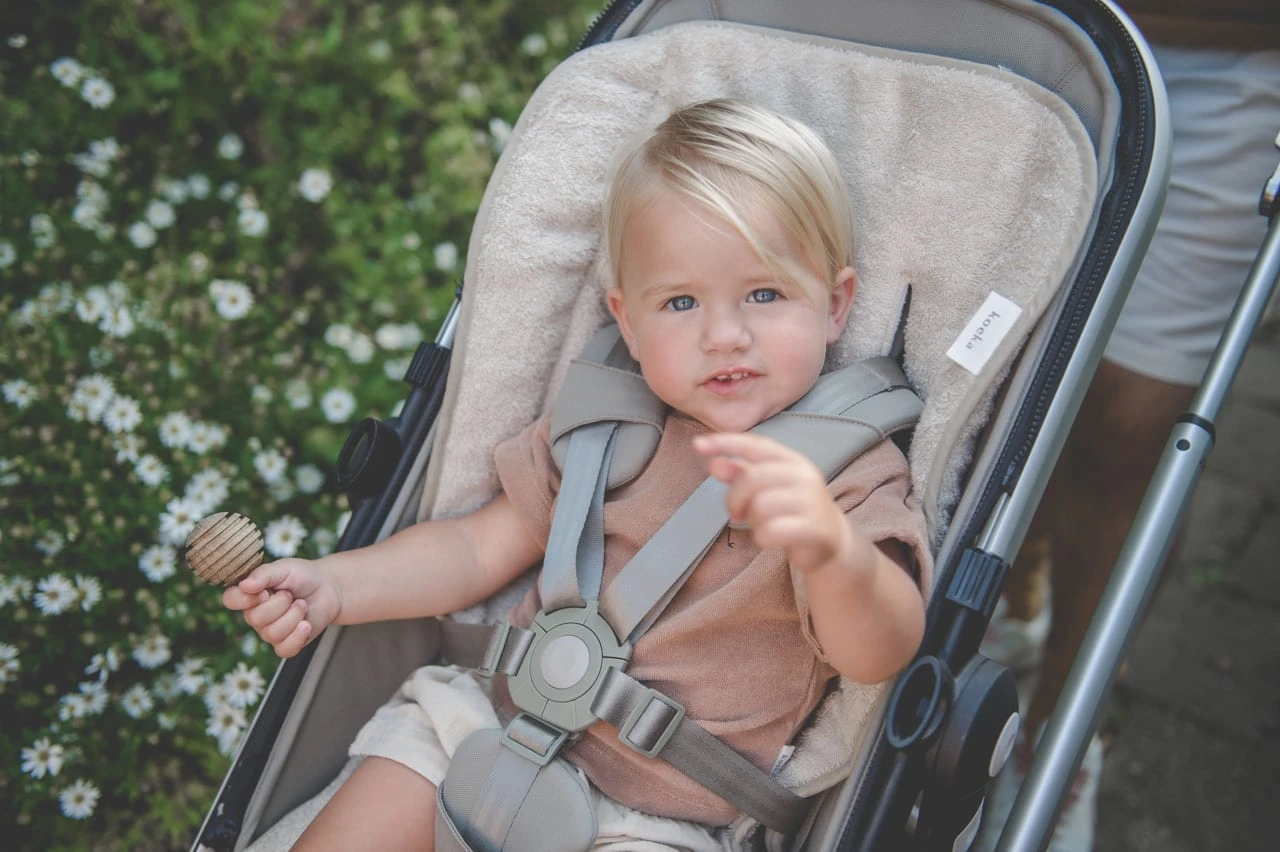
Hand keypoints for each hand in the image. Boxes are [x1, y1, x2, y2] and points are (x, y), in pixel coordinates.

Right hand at [222, 557, 340, 657]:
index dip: (245, 598)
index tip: (265, 592)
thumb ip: (264, 574)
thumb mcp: (283, 568)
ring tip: (302, 605)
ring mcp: (270, 631)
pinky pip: (284, 649)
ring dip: (294, 616)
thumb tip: (244, 585)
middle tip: (291, 595)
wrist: (328, 588)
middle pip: (255, 618)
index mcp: (250, 595)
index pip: (230, 600)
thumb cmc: (302, 576)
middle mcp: (255, 615)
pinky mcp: (286, 644)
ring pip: (272, 633)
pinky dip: (298, 636)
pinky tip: (306, 624)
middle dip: (280, 604)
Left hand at [694, 432, 867, 574]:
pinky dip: (763, 538)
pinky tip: (772, 538)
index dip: (726, 443)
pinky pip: (771, 531)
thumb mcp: (768, 488)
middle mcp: (804, 476)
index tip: (697, 444)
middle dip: (735, 498)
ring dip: (753, 521)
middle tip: (736, 513)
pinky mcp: (813, 528)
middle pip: (752, 479)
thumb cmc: (793, 510)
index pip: (756, 444)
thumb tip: (713, 463)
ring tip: (763, 524)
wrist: (832, 540)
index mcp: (792, 460)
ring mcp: (811, 501)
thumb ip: (741, 474)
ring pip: (760, 507)